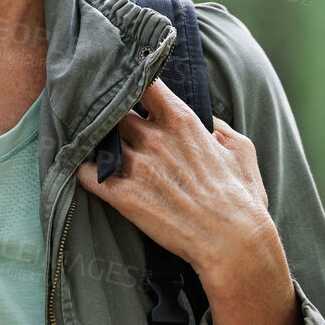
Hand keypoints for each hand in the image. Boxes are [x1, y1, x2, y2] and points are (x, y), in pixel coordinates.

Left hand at [74, 77, 271, 277]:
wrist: (232, 244)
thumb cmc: (242, 200)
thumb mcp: (241, 152)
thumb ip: (221, 130)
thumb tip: (208, 124)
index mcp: (182, 121)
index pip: (144, 83)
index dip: (131, 81)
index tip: (126, 85)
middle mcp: (154, 138)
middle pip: (113, 109)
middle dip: (108, 112)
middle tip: (102, 118)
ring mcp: (136, 166)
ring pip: (95, 138)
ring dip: (92, 140)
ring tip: (89, 143)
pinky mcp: (122, 195)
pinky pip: (86, 173)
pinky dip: (82, 170)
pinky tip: (86, 171)